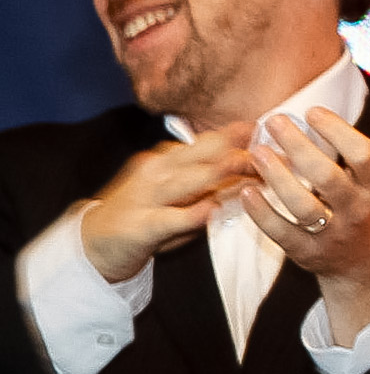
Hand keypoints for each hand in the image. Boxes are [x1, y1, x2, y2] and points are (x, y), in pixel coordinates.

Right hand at [76, 124, 257, 281]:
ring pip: (185, 181)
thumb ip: (209, 179)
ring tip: (245, 167)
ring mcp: (145, 197)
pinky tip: (210, 210)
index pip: (207, 142)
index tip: (269, 130)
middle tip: (271, 149)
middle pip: (200, 156)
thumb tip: (254, 166)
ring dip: (218, 174)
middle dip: (236, 151)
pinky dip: (189, 215)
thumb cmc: (146, 214)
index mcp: (167, 159)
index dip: (239, 137)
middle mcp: (156, 171)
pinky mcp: (138, 227)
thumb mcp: (176, 191)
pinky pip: (166, 219)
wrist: (93, 243)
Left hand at [243, 83, 369, 342]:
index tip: (311, 111)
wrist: (369, 264)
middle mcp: (358, 208)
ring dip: (277, 178)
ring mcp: (333, 233)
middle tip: (273, 121)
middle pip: (328, 178)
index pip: (362, 154)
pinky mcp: (308, 253)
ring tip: (257, 152)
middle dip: (298, 147)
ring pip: (302, 206)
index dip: (337, 131)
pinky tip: (246, 191)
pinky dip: (262, 213)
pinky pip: (282, 233)